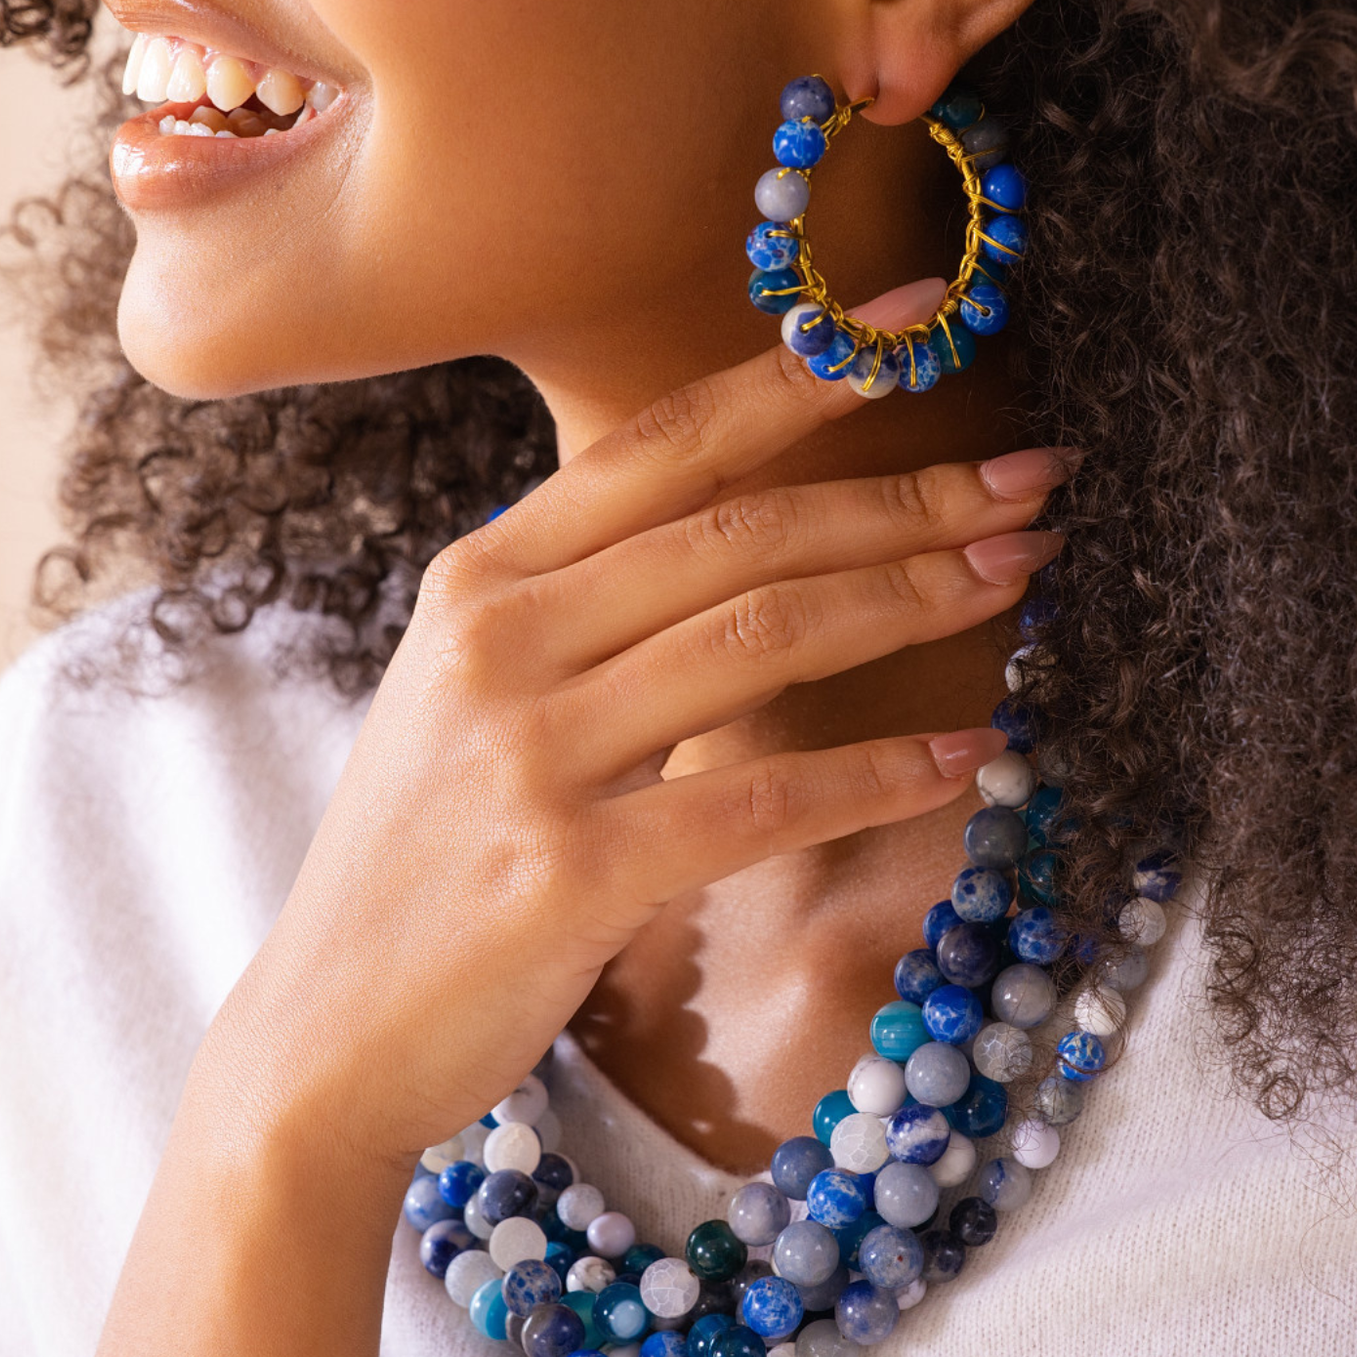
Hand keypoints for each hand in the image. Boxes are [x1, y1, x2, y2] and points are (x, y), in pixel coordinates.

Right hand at [202, 282, 1067, 1167]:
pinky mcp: (571, 871)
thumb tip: (746, 527)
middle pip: (741, 532)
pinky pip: (761, 800)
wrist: (325, 1031)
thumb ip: (587, 600)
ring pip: (761, 638)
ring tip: (1017, 573)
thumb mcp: (476, 688)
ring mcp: (529, 754)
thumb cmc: (429, 852)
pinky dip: (877, 772)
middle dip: (904, 497)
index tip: (920, 325)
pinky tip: (966, 753)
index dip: (801, 377)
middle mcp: (501, 640)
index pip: (667, 445)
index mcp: (485, 577)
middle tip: (1031, 483)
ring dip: (909, 599)